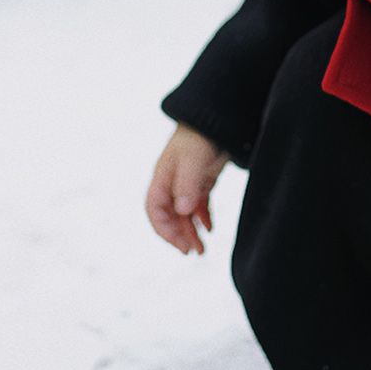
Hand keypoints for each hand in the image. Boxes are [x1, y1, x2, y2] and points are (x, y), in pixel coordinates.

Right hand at [145, 123, 229, 255]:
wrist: (215, 118)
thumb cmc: (200, 136)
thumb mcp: (193, 160)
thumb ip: (187, 185)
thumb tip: (182, 211)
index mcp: (163, 178)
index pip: (155, 210)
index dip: (165, 230)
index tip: (180, 244)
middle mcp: (172, 182)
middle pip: (170, 215)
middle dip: (180, 235)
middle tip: (194, 251)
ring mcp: (186, 181)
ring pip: (184, 213)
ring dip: (192, 231)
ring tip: (203, 249)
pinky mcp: (201, 180)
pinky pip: (198, 204)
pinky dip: (203, 218)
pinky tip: (210, 228)